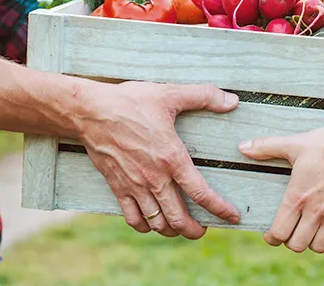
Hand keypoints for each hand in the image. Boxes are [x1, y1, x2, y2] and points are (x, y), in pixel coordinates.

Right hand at [78, 82, 241, 239]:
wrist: (90, 112)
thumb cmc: (129, 101)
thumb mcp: (169, 94)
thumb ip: (204, 96)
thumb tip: (232, 100)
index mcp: (172, 158)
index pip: (201, 193)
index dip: (220, 209)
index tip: (232, 217)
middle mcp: (154, 178)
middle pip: (179, 219)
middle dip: (195, 230)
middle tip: (204, 229)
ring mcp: (135, 186)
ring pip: (157, 223)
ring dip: (172, 231)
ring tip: (180, 227)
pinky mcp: (117, 187)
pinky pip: (133, 218)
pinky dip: (145, 226)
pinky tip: (151, 223)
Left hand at [239, 104, 323, 253]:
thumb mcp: (295, 144)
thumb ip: (266, 147)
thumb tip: (242, 147)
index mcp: (297, 197)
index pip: (278, 233)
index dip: (271, 237)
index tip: (272, 234)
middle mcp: (315, 212)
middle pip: (296, 245)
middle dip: (291, 241)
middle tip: (293, 230)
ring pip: (319, 248)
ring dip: (313, 243)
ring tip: (312, 231)